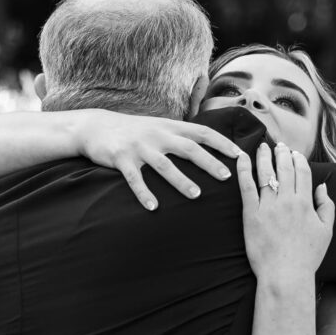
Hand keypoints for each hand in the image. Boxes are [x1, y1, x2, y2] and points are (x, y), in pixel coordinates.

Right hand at [78, 110, 243, 209]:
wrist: (96, 126)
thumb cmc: (133, 131)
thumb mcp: (158, 127)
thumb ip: (180, 135)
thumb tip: (208, 147)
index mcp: (170, 127)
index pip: (202, 132)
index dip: (222, 143)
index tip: (240, 155)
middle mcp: (158, 135)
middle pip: (188, 148)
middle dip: (209, 162)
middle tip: (226, 177)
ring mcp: (139, 147)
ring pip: (164, 165)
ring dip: (181, 180)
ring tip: (196, 195)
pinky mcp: (122, 159)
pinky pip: (135, 179)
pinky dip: (144, 193)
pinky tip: (153, 208)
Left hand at [236, 142, 334, 280]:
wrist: (285, 274)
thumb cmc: (307, 256)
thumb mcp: (326, 231)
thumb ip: (326, 207)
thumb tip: (322, 188)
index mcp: (305, 203)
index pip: (303, 172)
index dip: (299, 160)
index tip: (295, 153)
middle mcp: (287, 201)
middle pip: (284, 169)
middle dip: (282, 153)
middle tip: (279, 145)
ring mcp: (268, 207)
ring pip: (266, 173)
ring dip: (264, 157)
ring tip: (262, 146)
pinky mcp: (251, 215)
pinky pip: (246, 187)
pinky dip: (243, 170)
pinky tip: (241, 158)